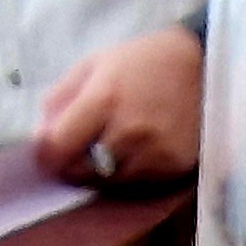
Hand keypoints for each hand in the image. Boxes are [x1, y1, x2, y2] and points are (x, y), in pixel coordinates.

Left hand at [32, 29, 205, 186]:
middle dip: (72, 165)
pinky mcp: (173, 167)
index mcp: (103, 99)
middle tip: (76, 154)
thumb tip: (42, 135)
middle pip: (82, 170)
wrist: (203, 67)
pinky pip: (137, 183)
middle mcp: (128, 131)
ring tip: (109, 150)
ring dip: (102, 172)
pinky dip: (129, 173)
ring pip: (109, 182)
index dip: (45, 155)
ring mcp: (154, 153)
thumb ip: (61, 98)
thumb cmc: (142, 62)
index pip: (57, 146)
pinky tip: (136, 152)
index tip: (47, 153)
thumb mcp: (93, 65)